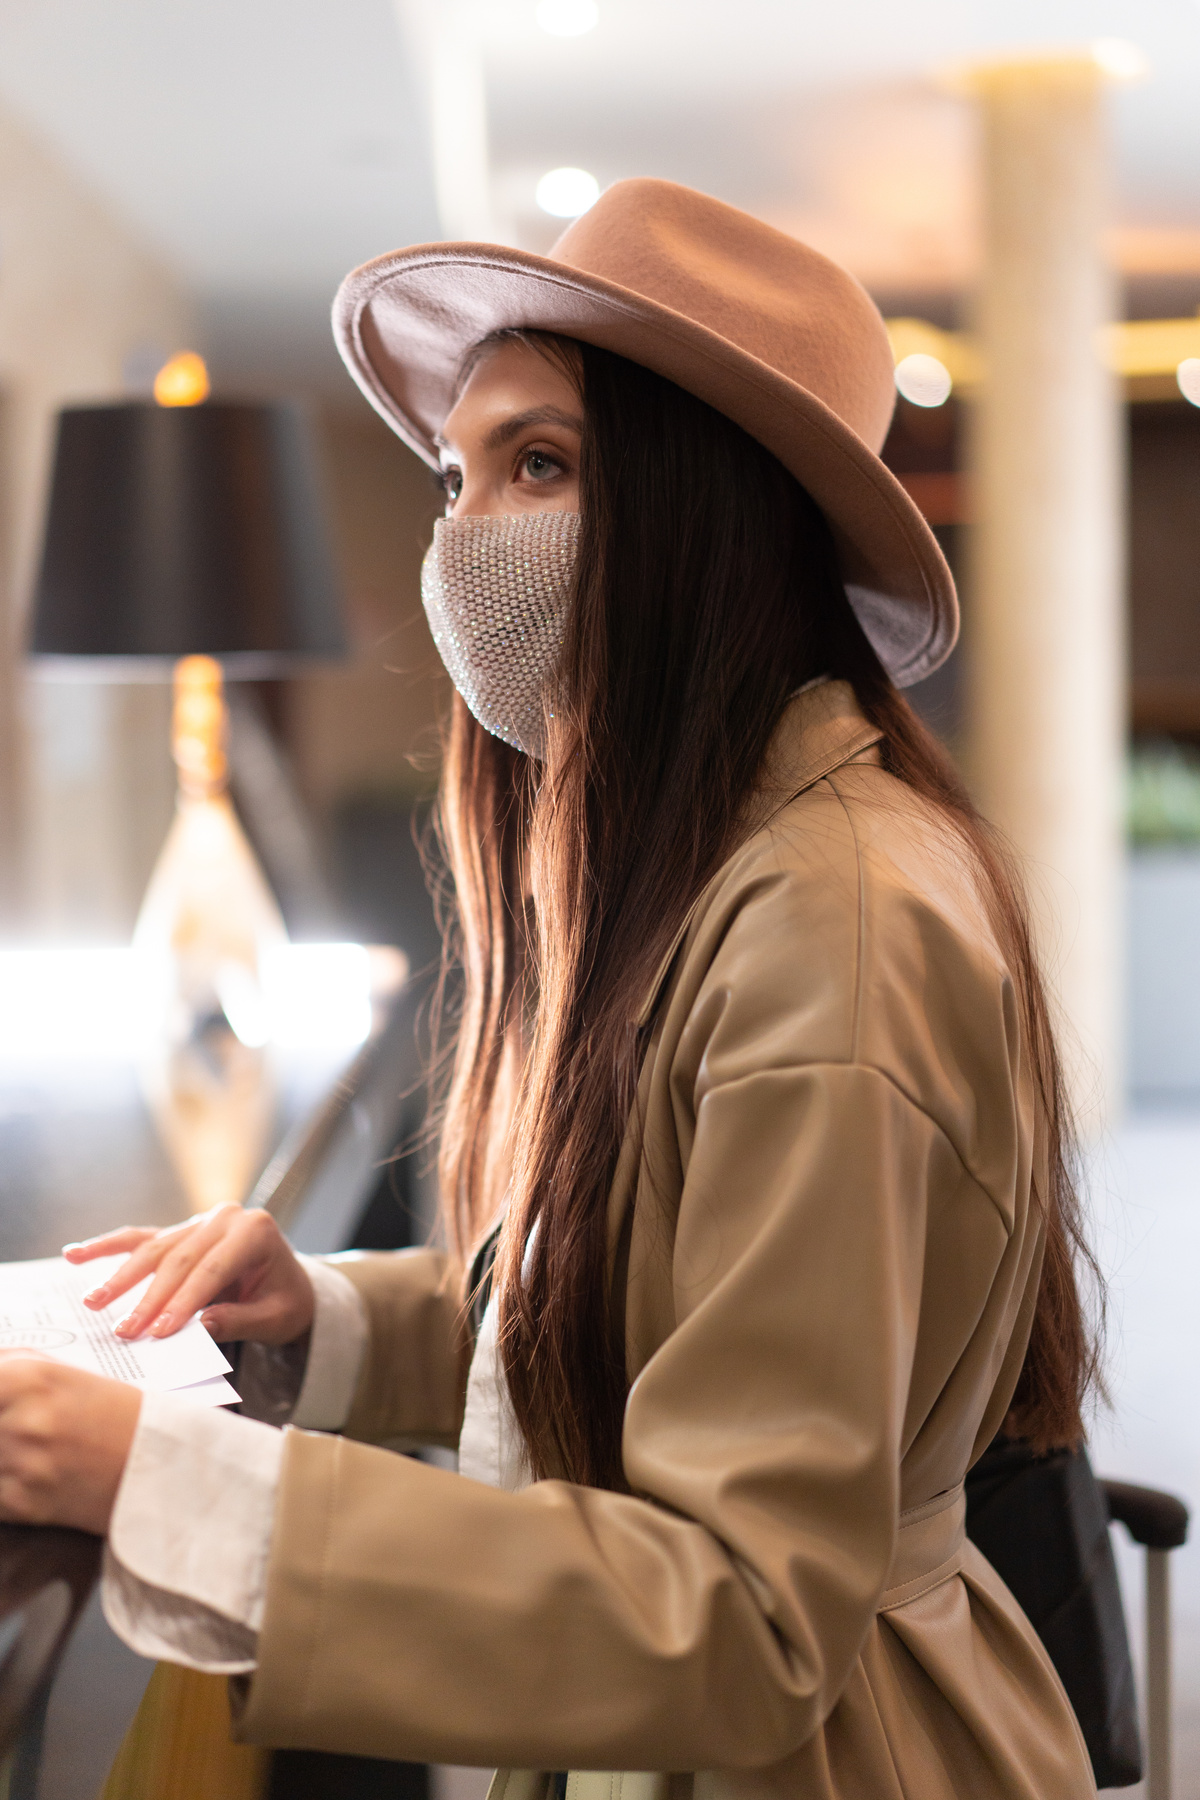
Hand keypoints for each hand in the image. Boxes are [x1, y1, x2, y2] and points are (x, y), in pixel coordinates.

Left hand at [0, 1359, 139, 1533]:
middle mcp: (21, 1419)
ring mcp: (21, 1464)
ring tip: (18, 1450)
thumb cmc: (109, 1413)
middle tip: (8, 1429)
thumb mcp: (59, 1372)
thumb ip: (7, 1365)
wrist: (156, 1465)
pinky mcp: (22, 1504)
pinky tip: (20, 1476)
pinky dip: (1, 1484)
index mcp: (28, 1377)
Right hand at [63, 1206, 314, 1345]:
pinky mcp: (179, 1231)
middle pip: (178, 1260)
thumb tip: (202, 1327)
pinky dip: (107, 1246)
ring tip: (93, 1301)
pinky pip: (140, 1238)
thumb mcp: (276, 1317)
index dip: (184, 1302)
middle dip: (149, 1298)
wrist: (289, 1284)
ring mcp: (199, 1220)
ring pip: (154, 1249)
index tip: (159, 1332)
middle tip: (125, 1331)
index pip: (212, 1270)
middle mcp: (225, 1217)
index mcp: (255, 1231)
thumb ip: (240, 1319)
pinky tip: (75, 1253)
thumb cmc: (285, 1301)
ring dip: (121, 1276)